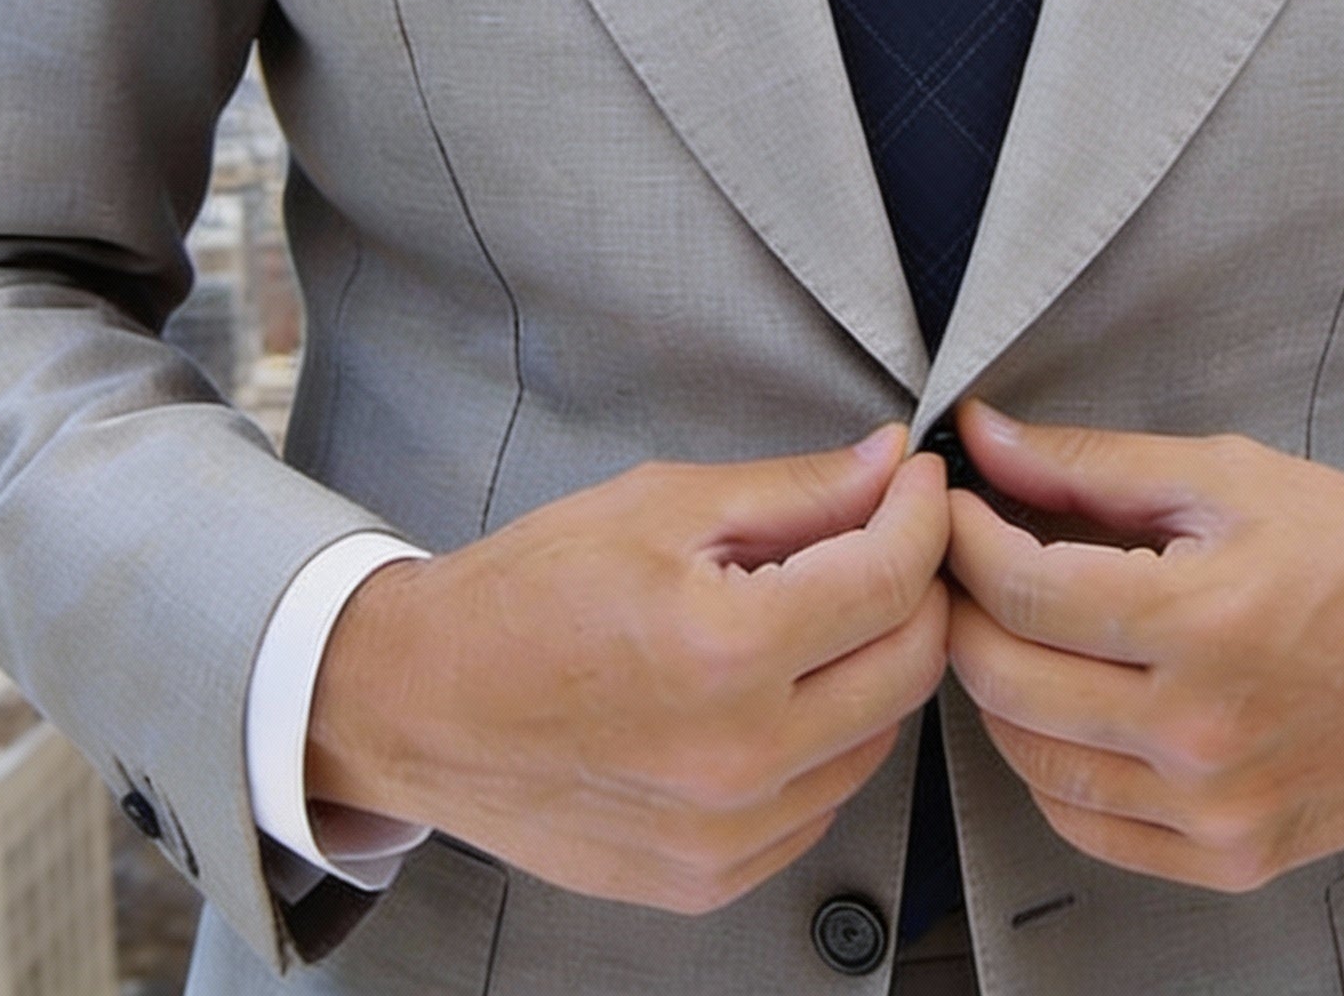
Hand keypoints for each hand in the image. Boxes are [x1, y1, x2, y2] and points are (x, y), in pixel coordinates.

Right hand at [307, 427, 949, 913]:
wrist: (421, 703)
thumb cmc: (525, 596)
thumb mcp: (662, 505)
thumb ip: (795, 490)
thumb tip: (886, 466)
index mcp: (725, 650)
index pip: (891, 578)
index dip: (922, 514)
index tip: (917, 484)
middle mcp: (738, 757)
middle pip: (910, 664)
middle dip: (917, 585)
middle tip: (885, 536)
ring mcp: (726, 833)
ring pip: (879, 736)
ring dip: (872, 662)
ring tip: (816, 611)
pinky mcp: (710, 877)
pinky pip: (823, 800)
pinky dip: (826, 737)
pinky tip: (776, 689)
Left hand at [945, 402, 1343, 893]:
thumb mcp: (1227, 476)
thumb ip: (1091, 464)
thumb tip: (985, 438)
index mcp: (1203, 622)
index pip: (1022, 590)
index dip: (965, 540)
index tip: (955, 508)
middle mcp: (1202, 730)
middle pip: (1008, 679)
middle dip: (964, 609)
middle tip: (965, 564)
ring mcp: (1215, 807)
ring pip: (1032, 761)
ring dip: (996, 690)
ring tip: (1011, 630)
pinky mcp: (1231, 856)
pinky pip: (1088, 828)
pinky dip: (1049, 769)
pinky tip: (1061, 710)